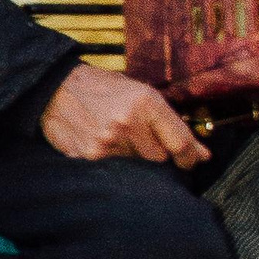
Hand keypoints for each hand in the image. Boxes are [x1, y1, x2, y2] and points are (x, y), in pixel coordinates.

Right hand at [40, 61, 209, 167]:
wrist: (55, 87)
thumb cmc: (102, 89)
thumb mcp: (140, 93)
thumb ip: (171, 122)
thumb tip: (202, 154)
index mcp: (146, 102)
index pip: (181, 143)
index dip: (190, 157)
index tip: (189, 161)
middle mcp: (128, 122)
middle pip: (160, 159)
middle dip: (156, 154)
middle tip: (141, 142)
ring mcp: (108, 142)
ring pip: (138, 168)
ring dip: (134, 160)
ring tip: (118, 140)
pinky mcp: (91, 156)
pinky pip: (115, 171)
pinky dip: (114, 164)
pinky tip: (104, 146)